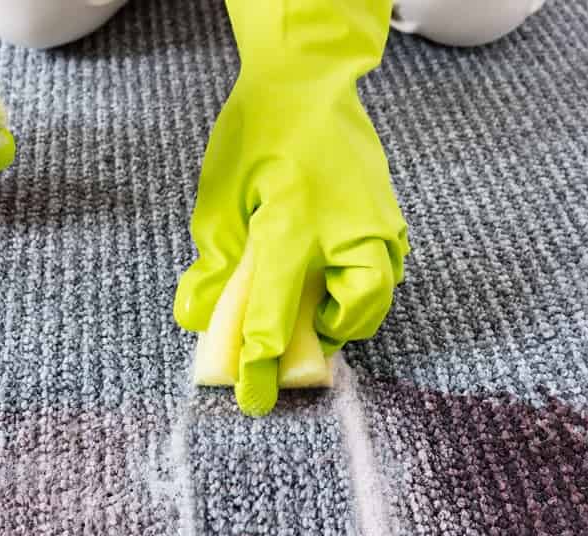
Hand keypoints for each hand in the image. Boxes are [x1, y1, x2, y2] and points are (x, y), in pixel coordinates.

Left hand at [174, 3, 408, 416]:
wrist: (309, 81)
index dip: (260, 369)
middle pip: (353, 319)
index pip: (274, 319)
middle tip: (295, 336)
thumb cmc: (258, 135)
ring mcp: (376, 223)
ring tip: (314, 302)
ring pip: (378, 297)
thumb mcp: (219, 202)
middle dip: (325, 340)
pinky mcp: (388, 217)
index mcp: (291, 228)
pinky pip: (385, 270)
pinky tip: (331, 270)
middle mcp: (345, 232)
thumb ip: (213, 266)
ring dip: (348, 314)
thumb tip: (199, 317)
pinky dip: (362, 285)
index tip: (254, 401)